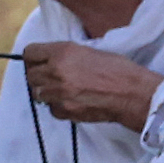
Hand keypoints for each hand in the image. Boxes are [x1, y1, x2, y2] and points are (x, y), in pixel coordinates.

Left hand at [22, 41, 163, 129]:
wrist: (133, 94)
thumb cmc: (118, 69)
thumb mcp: (88, 51)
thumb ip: (65, 55)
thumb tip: (50, 60)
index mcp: (63, 52)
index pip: (30, 53)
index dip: (34, 57)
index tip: (39, 61)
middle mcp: (56, 71)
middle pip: (30, 75)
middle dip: (38, 76)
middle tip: (51, 77)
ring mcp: (59, 93)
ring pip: (37, 94)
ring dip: (46, 92)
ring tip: (62, 90)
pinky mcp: (66, 111)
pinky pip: (51, 109)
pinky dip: (58, 106)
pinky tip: (72, 101)